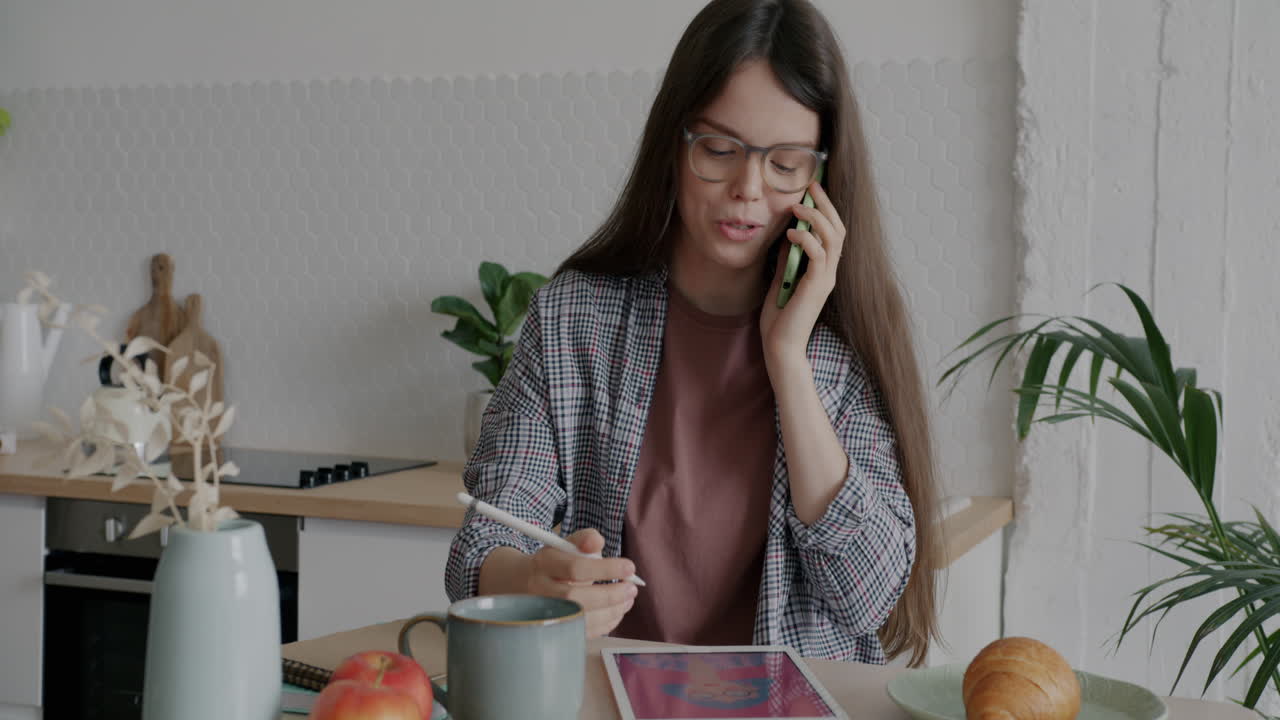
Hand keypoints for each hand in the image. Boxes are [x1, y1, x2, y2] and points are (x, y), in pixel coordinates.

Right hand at [526, 528, 637, 637]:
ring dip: (611, 611)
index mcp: (544, 563)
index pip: (575, 568)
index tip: (629, 568)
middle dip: (609, 595)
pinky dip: (605, 624)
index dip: (605, 569)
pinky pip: (582, 632)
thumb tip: (597, 543)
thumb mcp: (567, 544)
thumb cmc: (555, 562)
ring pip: (579, 619)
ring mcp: (545, 612)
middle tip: (631, 589)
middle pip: (574, 597)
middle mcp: (540, 590)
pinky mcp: (555, 629)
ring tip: (628, 599)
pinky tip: (617, 611)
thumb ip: (586, 538)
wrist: (526, 583)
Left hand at [761, 180, 845, 365]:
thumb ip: (788, 257)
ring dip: (816, 217)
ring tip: (798, 206)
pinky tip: (790, 233)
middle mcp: (829, 271)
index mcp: (823, 269)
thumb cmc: (780, 317)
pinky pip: (818, 254)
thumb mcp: (781, 278)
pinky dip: (805, 239)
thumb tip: (788, 233)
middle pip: (838, 229)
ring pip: (833, 237)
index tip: (810, 190)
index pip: (832, 232)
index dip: (824, 209)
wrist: (780, 345)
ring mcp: (826, 278)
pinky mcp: (817, 286)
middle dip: (825, 204)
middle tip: (811, 186)